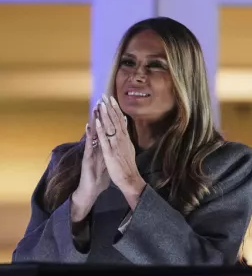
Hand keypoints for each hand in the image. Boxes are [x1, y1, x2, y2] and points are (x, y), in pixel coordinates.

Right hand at [71, 106, 109, 221]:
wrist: (91, 187)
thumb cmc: (99, 174)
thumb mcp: (108, 159)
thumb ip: (110, 149)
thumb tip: (116, 142)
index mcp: (103, 147)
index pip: (107, 130)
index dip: (110, 119)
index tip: (113, 107)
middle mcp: (96, 147)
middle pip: (100, 129)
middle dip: (102, 116)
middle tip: (103, 101)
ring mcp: (91, 151)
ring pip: (93, 133)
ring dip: (94, 120)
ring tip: (96, 108)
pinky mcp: (87, 158)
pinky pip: (89, 145)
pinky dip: (89, 135)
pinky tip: (89, 126)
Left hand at [95, 94, 145, 208]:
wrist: (130, 179)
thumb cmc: (128, 166)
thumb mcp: (129, 149)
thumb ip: (126, 137)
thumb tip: (125, 125)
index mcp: (125, 138)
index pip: (120, 120)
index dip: (115, 109)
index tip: (111, 99)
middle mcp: (122, 139)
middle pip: (116, 121)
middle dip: (110, 108)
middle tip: (105, 96)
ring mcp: (116, 145)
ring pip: (110, 127)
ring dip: (105, 115)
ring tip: (101, 104)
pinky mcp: (110, 153)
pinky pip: (105, 140)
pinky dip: (101, 130)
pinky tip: (98, 122)